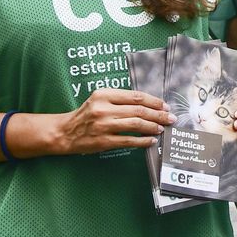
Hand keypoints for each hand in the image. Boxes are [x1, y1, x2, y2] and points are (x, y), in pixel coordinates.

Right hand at [53, 89, 171, 152]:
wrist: (65, 132)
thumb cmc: (86, 115)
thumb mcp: (100, 100)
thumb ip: (121, 100)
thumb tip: (149, 105)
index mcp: (103, 95)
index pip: (135, 96)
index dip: (154, 101)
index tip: (165, 105)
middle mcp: (103, 108)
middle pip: (139, 110)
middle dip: (159, 114)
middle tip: (171, 118)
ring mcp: (103, 125)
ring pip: (136, 124)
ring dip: (153, 126)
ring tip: (162, 128)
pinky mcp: (103, 141)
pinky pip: (128, 140)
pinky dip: (142, 140)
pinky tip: (151, 140)